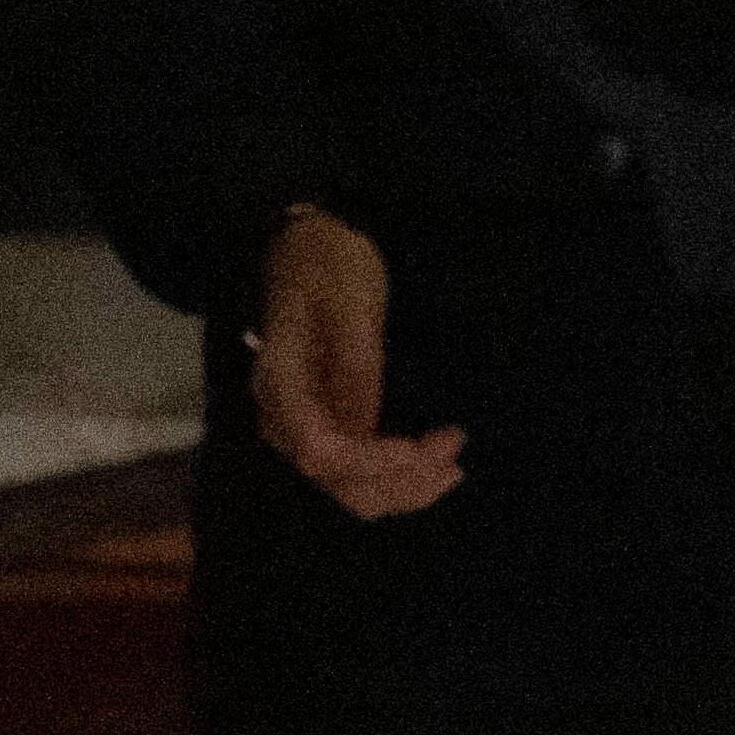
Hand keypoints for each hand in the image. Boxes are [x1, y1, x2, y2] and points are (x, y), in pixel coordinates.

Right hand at [249, 203, 463, 523]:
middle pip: (336, 480)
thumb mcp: (347, 299)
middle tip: (453, 451)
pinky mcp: (330, 425)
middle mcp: (285, 418)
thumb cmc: (326, 265)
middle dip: (398, 479)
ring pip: (350, 486)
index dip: (367, 460)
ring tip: (453, 464)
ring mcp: (305, 426)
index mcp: (280, 383)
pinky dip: (399, 476)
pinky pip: (360, 468)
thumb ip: (356, 363)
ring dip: (404, 486)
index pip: (316, 449)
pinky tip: (436, 466)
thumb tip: (368, 424)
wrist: (308, 249)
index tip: (417, 448)